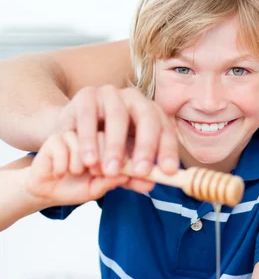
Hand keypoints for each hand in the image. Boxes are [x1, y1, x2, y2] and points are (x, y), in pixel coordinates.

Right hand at [26, 131, 128, 205]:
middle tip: (91, 173)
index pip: (116, 144)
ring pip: (81, 147)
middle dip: (96, 164)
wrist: (46, 192)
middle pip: (101, 139)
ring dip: (76, 167)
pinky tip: (58, 173)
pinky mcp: (54, 139)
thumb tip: (128, 175)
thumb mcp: (96, 189)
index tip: (105, 174)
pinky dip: (61, 168)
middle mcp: (90, 136)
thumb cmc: (74, 189)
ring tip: (71, 172)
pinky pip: (62, 150)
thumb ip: (111, 181)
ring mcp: (72, 136)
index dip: (112, 161)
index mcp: (104, 146)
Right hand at [56, 86, 178, 192]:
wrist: (70, 139)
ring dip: (115, 145)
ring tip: (110, 171)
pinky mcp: (86, 95)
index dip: (168, 150)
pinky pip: (89, 116)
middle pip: (147, 117)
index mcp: (150, 114)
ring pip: (117, 116)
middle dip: (146, 146)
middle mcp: (134, 99)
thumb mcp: (122, 167)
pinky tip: (89, 160)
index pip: (165, 129)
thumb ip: (135, 177)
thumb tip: (149, 184)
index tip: (168, 171)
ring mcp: (110, 94)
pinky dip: (88, 140)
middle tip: (140, 172)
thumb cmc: (104, 152)